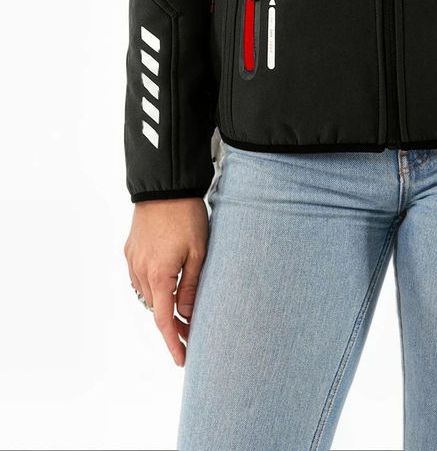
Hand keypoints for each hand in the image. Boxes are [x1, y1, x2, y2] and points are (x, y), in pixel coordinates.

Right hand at [124, 198, 207, 364]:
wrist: (164, 186)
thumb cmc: (186, 216)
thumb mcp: (198, 251)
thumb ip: (191, 285)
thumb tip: (188, 314)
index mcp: (158, 275)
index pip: (164, 320)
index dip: (173, 342)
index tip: (183, 359)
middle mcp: (140, 271)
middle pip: (155, 309)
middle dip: (173, 326)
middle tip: (193, 336)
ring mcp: (132, 260)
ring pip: (148, 294)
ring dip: (163, 306)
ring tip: (184, 313)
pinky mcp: (130, 250)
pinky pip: (140, 278)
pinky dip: (154, 288)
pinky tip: (167, 287)